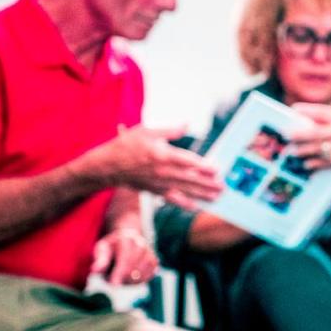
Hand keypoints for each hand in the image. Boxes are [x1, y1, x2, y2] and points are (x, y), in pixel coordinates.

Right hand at [84, 125, 222, 208]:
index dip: (203, 166)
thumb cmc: (126, 146)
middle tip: (223, 187)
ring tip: (216, 197)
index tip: (216, 169)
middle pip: (190, 178)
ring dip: (202, 194)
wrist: (107, 166)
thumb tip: (186, 124)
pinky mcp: (154, 191)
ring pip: (184, 190)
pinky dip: (184, 203)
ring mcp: (159, 183)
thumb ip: (169, 130)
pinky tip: (195, 206)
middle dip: (208, 183)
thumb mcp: (146, 131)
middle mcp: (163, 171)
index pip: (187, 162)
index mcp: (162, 155)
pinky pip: (172, 198)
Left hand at [90, 228, 157, 285]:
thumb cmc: (111, 246)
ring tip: (122, 277)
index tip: (114, 285)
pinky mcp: (154, 261)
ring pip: (141, 274)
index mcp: (126, 240)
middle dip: (122, 278)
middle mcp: (141, 244)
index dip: (119, 273)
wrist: (129, 237)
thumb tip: (95, 270)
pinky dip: (140, 280)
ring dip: (130, 281)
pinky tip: (132, 278)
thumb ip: (100, 260)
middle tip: (112, 280)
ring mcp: (149, 252)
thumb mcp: (102, 248)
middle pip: (133, 269)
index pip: (125, 259)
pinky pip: (149, 276)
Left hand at [289, 104, 330, 168]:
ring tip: (293, 151)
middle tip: (286, 134)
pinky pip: (329, 161)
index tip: (293, 109)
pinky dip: (317, 163)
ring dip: (305, 150)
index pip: (322, 112)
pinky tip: (307, 164)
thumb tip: (309, 119)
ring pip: (321, 149)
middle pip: (317, 132)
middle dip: (300, 134)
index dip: (306, 110)